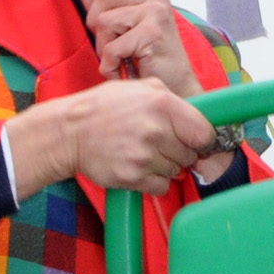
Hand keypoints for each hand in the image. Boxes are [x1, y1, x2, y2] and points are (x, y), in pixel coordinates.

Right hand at [6, 78, 213, 196]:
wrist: (70, 131)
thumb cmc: (104, 107)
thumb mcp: (140, 87)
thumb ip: (171, 99)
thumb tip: (197, 116)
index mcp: (163, 104)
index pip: (203, 133)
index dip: (202, 139)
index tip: (196, 141)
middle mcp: (156, 130)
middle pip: (190, 154)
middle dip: (179, 151)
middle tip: (160, 144)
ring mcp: (144, 156)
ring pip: (175, 171)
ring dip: (165, 165)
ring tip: (143, 152)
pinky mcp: (133, 176)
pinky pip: (161, 186)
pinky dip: (154, 181)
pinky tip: (139, 167)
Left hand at [81, 0, 200, 96]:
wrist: (174, 92)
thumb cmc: (148, 63)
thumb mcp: (120, 30)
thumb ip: (103, 6)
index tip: (106, 5)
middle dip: (98, 26)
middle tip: (117, 45)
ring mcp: (156, 12)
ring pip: (102, 20)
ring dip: (105, 48)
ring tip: (124, 58)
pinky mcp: (153, 32)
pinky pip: (111, 47)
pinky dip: (111, 65)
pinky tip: (126, 70)